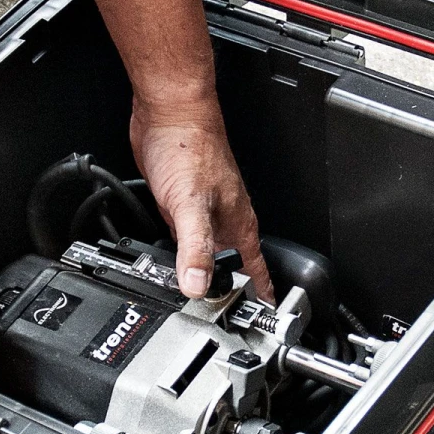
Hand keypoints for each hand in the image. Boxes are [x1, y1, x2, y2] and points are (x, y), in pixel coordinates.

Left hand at [129, 96, 271, 301]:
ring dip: (203, 272)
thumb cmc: (188, 146)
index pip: (257, 269)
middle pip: (232, 266)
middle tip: (222, 316)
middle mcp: (225, 219)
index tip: (264, 319)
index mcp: (238, 223)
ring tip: (197, 295)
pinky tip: (170, 259)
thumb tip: (197, 286)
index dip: (260, 295)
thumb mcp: (190, 206)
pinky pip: (186, 239)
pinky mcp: (181, 204)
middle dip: (228, 290)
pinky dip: (180, 254)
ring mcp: (204, 212)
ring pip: (209, 253)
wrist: (168, 114)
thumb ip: (195, 248)